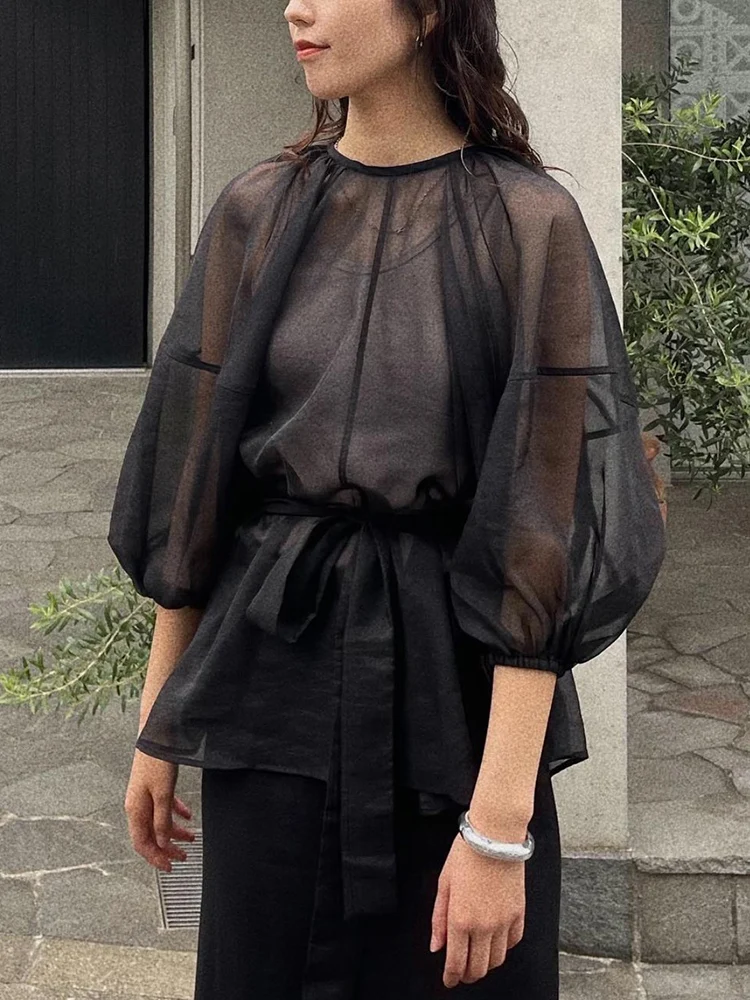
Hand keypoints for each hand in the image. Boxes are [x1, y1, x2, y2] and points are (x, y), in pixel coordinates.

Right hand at [124, 749, 195, 872]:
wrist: (158, 732)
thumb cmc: (157, 760)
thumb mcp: (163, 794)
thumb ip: (162, 820)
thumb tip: (162, 843)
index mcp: (135, 809)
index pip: (142, 843)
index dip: (156, 857)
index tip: (170, 867)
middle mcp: (137, 804)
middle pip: (151, 835)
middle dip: (167, 848)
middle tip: (183, 857)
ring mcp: (145, 795)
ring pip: (159, 821)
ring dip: (174, 831)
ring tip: (191, 837)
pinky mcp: (153, 785)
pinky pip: (163, 806)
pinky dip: (175, 813)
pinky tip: (187, 815)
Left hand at [430, 834, 524, 987]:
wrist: (495, 835)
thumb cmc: (466, 854)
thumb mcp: (444, 884)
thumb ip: (438, 919)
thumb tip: (436, 946)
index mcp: (460, 919)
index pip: (456, 963)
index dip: (451, 977)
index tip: (448, 980)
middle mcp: (483, 926)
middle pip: (477, 968)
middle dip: (467, 975)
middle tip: (460, 972)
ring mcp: (504, 922)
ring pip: (496, 961)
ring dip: (485, 964)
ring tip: (477, 958)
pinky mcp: (519, 914)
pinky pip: (512, 943)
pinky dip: (503, 949)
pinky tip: (494, 941)